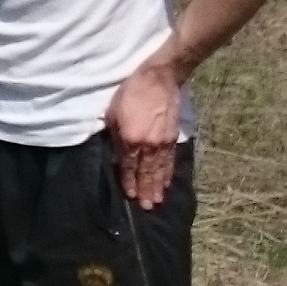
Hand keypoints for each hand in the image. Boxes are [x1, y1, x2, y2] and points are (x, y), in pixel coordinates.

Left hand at [104, 58, 184, 209]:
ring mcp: (163, 143)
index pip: (128, 167)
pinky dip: (168, 173)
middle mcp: (148, 145)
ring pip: (160, 170)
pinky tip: (166, 182)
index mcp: (131, 140)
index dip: (128, 182)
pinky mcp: (173, 138)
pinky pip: (170, 160)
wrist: (160, 78)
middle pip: (146, 173)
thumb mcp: (113, 114)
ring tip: (157, 201)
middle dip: (145, 191)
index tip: (130, 196)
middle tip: (147, 207)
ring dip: (158, 186)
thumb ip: (115, 137)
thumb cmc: (131, 93)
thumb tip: (116, 155)